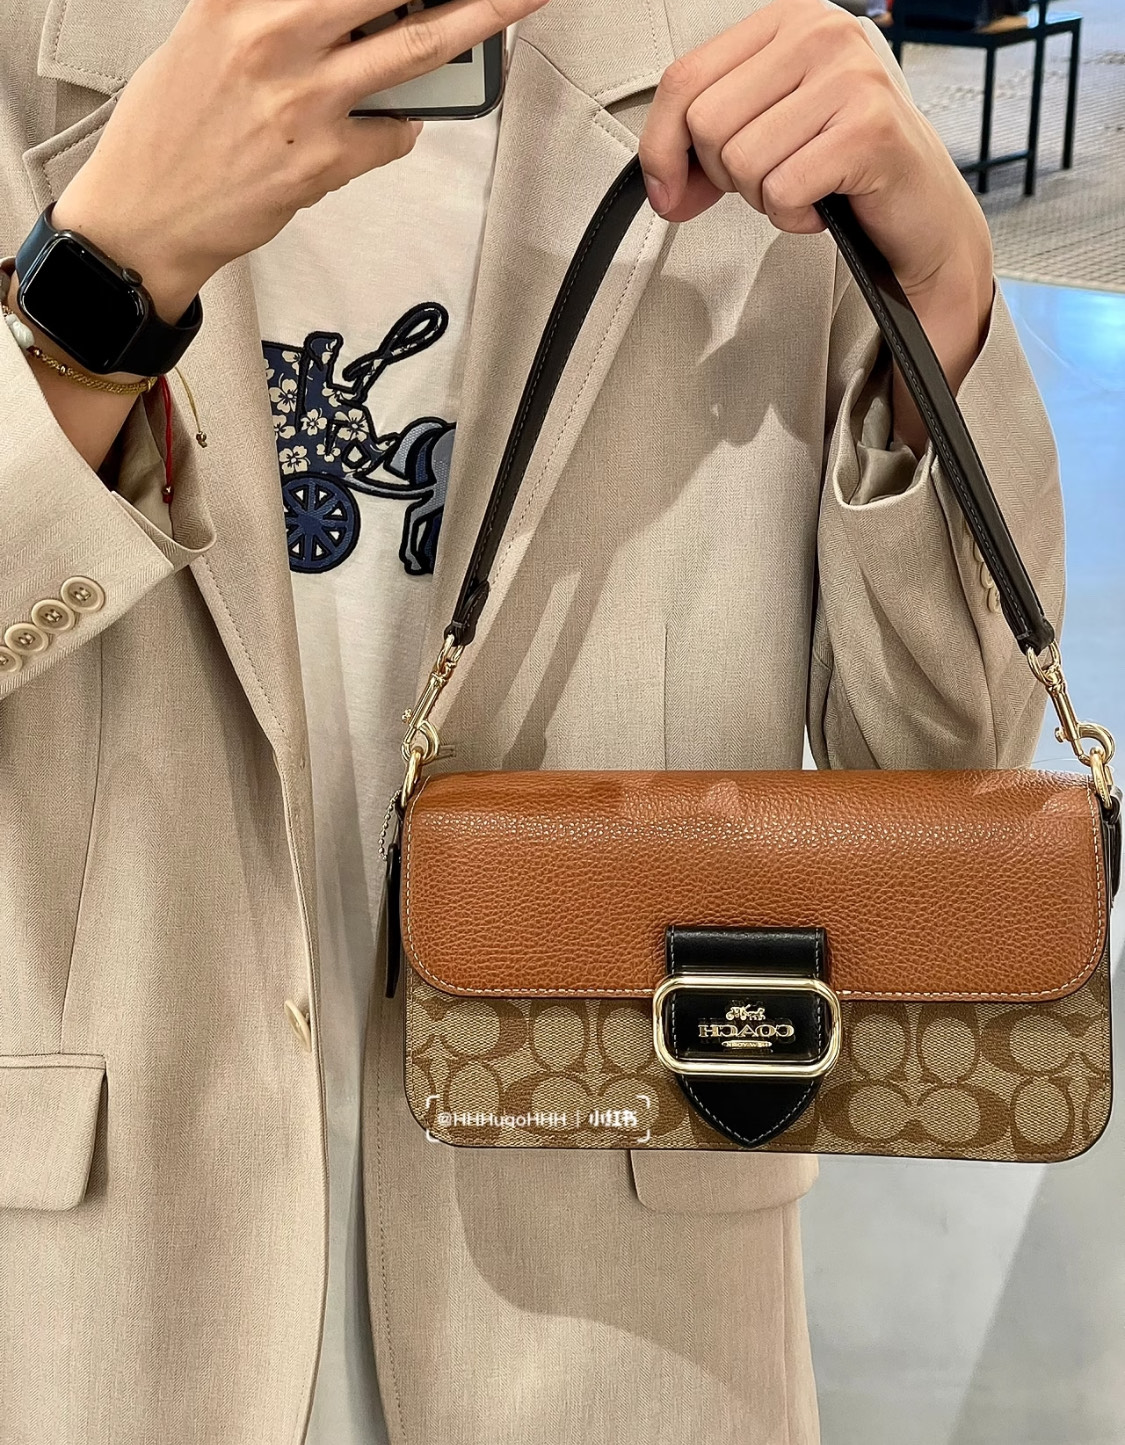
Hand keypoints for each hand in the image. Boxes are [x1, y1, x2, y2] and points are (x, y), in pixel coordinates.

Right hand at [52, 0, 545, 321]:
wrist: (146, 214)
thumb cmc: (173, 128)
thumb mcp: (208, 33)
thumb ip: (273, 10)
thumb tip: (353, 9)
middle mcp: (273, 37)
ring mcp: (305, 100)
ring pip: (417, 49)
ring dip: (480, 20)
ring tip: (520, 1)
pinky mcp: (324, 159)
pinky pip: (394, 132)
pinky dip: (399, 127)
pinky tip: (376, 126)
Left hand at [638, 0, 994, 448]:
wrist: (922, 211)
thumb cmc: (845, 166)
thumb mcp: (767, 133)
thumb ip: (703, 144)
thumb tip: (660, 185)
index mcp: (788, 21)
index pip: (684, 80)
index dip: (662, 148)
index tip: (672, 188)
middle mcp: (821, 33)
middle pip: (706, 124)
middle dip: (726, 176)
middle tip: (772, 180)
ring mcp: (850, 77)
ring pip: (741, 161)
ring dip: (764, 198)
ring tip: (805, 188)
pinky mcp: (869, 130)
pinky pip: (782, 191)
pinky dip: (793, 218)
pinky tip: (824, 205)